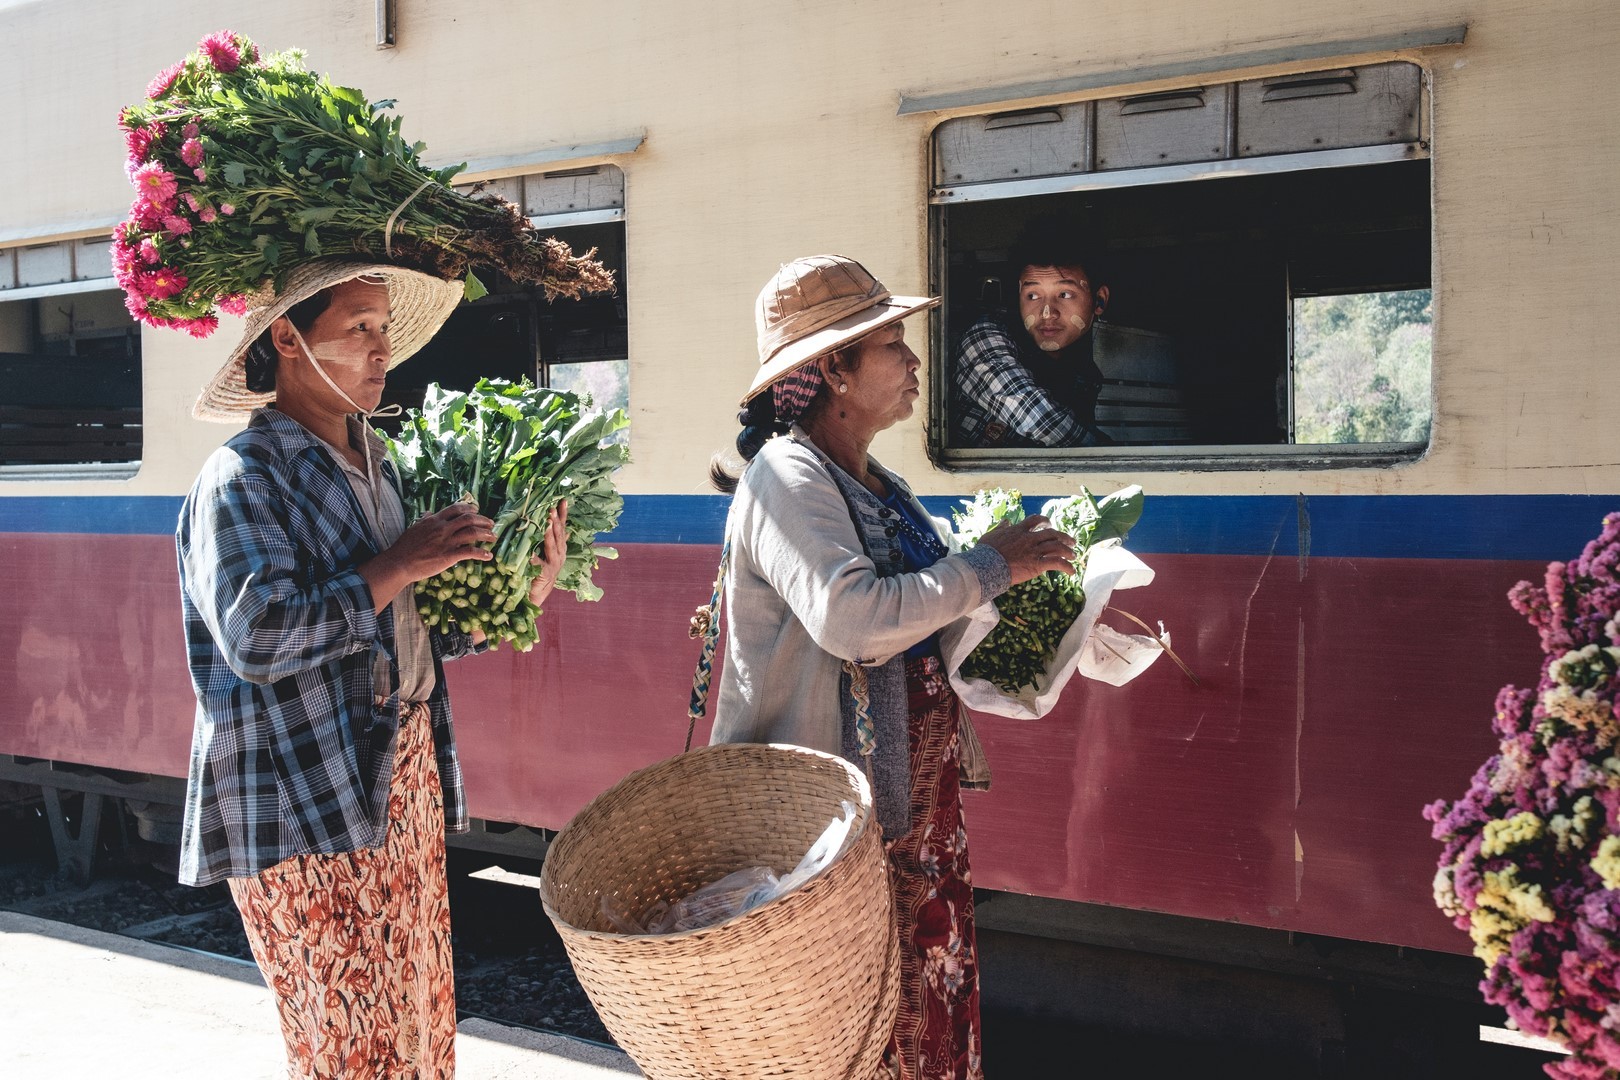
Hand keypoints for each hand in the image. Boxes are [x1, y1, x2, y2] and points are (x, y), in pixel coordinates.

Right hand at [359, 502, 494, 611]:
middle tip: (491, 524)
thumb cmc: (404, 547)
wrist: (399, 563)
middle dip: (483, 520)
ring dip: (486, 534)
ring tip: (493, 537)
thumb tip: (428, 513)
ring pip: (472, 533)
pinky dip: (481, 553)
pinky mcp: (448, 556)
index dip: (469, 508)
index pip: (455, 509)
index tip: (476, 510)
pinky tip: (488, 556)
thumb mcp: (414, 528)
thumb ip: (424, 520)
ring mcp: (446, 542)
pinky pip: (469, 552)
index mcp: (434, 521)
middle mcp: (442, 528)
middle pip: (468, 519)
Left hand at [526, 499, 568, 608]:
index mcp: (561, 547)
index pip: (563, 527)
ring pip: (554, 546)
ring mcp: (554, 563)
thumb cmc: (541, 570)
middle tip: (552, 509)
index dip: (563, 514)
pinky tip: (532, 551)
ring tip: (548, 522)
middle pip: (559, 535)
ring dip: (551, 533)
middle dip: (556, 521)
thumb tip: (566, 529)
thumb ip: (556, 541)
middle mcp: (560, 554)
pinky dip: (535, 557)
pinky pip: (539, 563)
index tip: (563, 501)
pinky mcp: (545, 573)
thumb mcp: (549, 553)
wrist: (538, 592)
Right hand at [974, 514, 1077, 585]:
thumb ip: (1000, 528)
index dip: (1045, 521)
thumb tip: (1006, 521)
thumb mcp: (991, 535)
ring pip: (1058, 547)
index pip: (1036, 520)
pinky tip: (1071, 572)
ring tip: (1073, 556)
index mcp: (1019, 530)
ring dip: (1068, 551)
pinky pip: (1057, 563)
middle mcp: (1030, 538)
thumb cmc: (986, 552)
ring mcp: (1034, 551)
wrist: (986, 566)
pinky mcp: (1037, 564)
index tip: (1049, 524)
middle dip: (1063, 537)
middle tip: (1070, 542)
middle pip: (1052, 534)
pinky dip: (1067, 567)